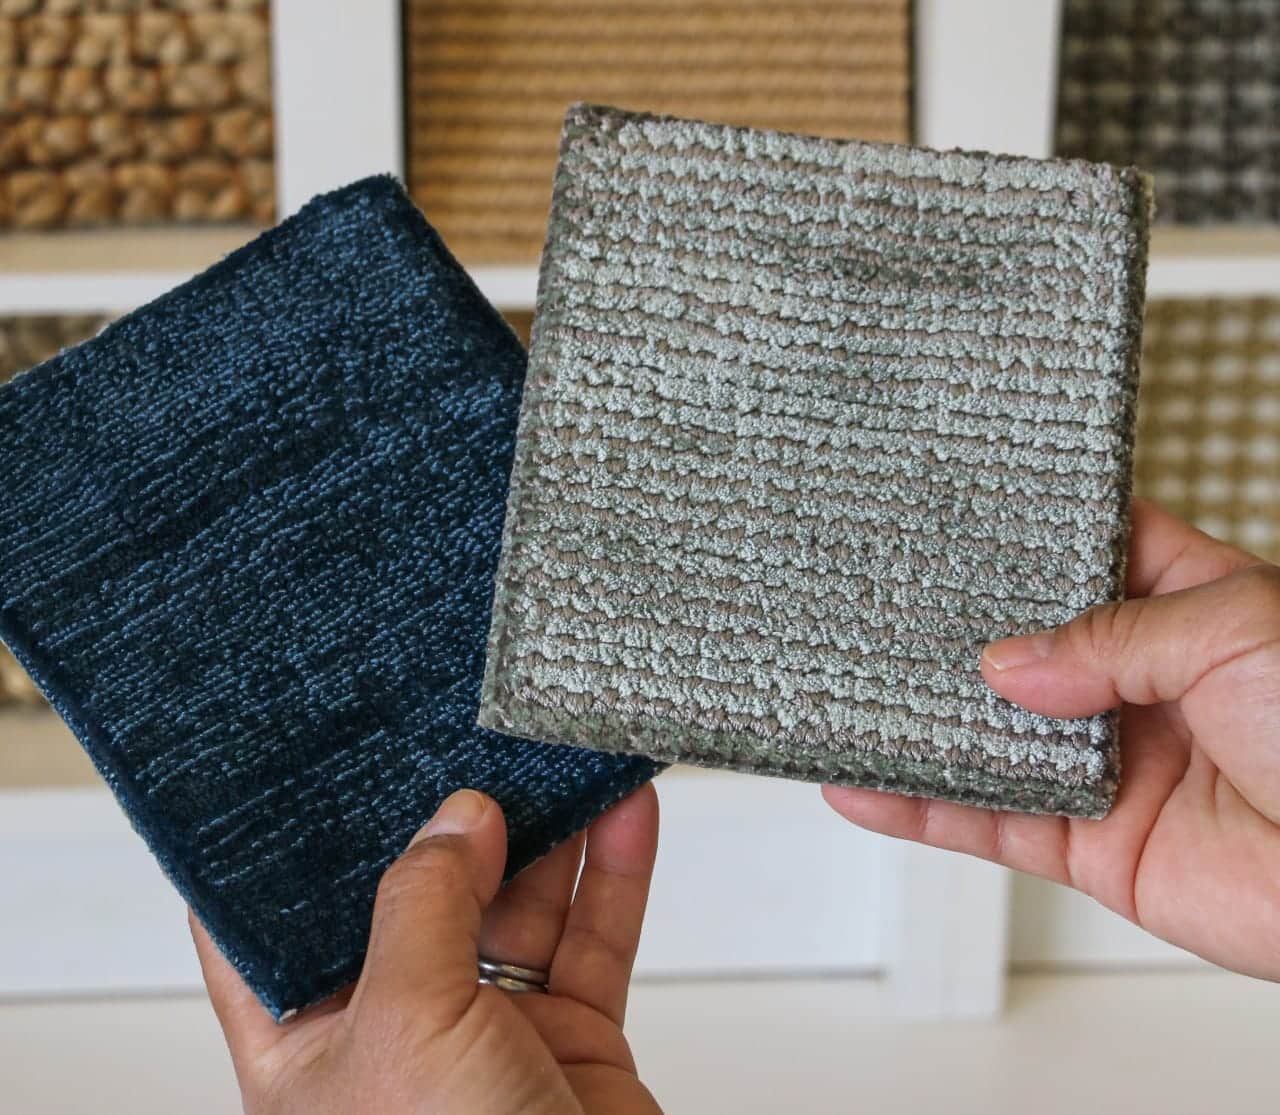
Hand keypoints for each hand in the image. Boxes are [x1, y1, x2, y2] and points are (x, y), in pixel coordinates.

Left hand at [192, 785, 661, 1113]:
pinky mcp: (571, 1040)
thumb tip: (456, 818)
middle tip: (478, 738)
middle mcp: (395, 1027)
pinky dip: (614, 875)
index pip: (267, 925)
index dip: (284, 842)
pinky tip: (626, 813)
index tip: (311, 756)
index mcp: (307, 1040)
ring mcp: (489, 1032)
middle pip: (419, 892)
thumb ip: (422, 908)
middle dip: (452, 818)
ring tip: (564, 756)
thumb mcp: (407, 1029)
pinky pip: (593, 939)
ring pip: (519, 905)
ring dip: (550, 832)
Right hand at [824, 499, 1279, 980]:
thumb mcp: (1233, 632)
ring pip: (993, 736)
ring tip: (846, 687)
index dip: (1029, 537)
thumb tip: (1003, 665)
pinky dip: (922, 806)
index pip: (1093, 556)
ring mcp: (1110, 765)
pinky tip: (865, 782)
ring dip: (922, 720)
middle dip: (957, 631)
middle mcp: (1143, 685)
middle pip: (1025, 648)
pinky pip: (990, 822)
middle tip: (875, 600)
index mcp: (1191, 609)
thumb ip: (1106, 639)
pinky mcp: (1090, 846)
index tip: (954, 516)